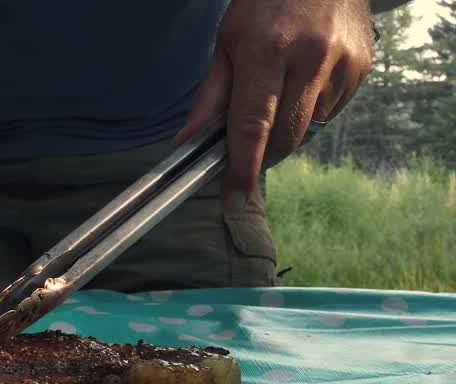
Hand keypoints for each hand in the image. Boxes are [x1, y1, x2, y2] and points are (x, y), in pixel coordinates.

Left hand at [174, 0, 374, 209]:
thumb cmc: (265, 4)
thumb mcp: (228, 42)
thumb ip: (211, 97)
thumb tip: (188, 144)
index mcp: (268, 48)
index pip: (252, 125)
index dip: (241, 167)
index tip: (233, 198)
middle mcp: (311, 56)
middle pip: (285, 136)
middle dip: (263, 154)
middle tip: (245, 151)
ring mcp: (343, 62)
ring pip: (309, 129)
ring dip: (286, 130)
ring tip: (277, 95)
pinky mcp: (362, 67)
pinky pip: (330, 113)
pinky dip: (309, 113)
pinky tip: (301, 84)